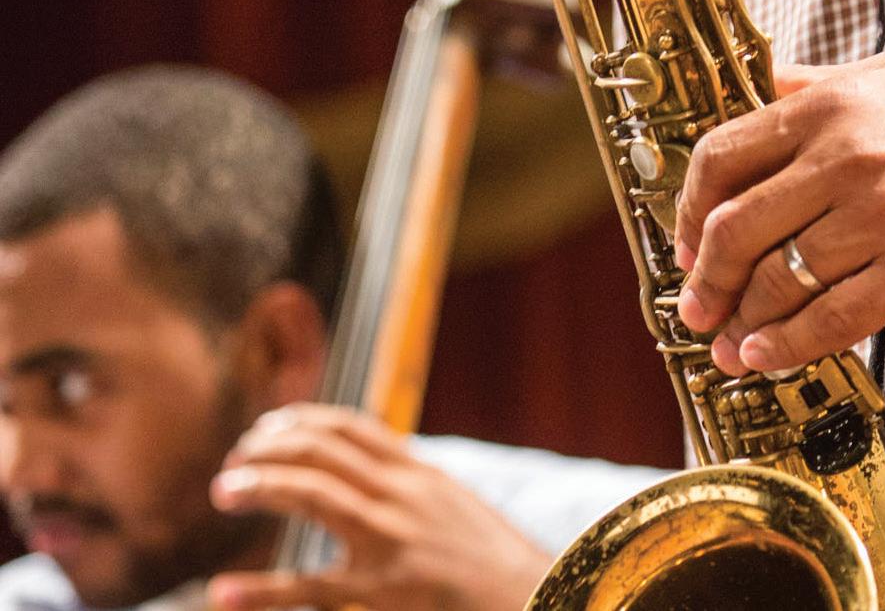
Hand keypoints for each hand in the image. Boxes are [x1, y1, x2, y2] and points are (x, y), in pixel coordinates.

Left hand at [206, 403, 550, 610]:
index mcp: (419, 474)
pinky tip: (222, 592)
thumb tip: (370, 475)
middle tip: (234, 460)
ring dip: (261, 485)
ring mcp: (391, 540)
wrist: (533, 597)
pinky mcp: (381, 592)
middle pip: (323, 449)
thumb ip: (412, 489)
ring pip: (312, 493)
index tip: (267, 427)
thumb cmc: (491, 563)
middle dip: (271, 448)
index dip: (301, 421)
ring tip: (222, 490)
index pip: (350, 426)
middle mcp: (402, 494)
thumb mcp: (453, 508)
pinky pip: (309, 587)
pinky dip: (260, 590)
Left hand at [673, 50, 884, 375]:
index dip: (687, 206)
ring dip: (741, 322)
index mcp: (831, 105)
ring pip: (779, 279)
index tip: (685, 238)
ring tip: (728, 343)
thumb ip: (815, 83)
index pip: (723, 155)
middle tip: (694, 303)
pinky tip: (766, 357)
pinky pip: (833, 318)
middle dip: (703, 277)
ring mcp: (884, 215)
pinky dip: (788, 346)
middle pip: (735, 226)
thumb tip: (754, 87)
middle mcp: (847, 156)